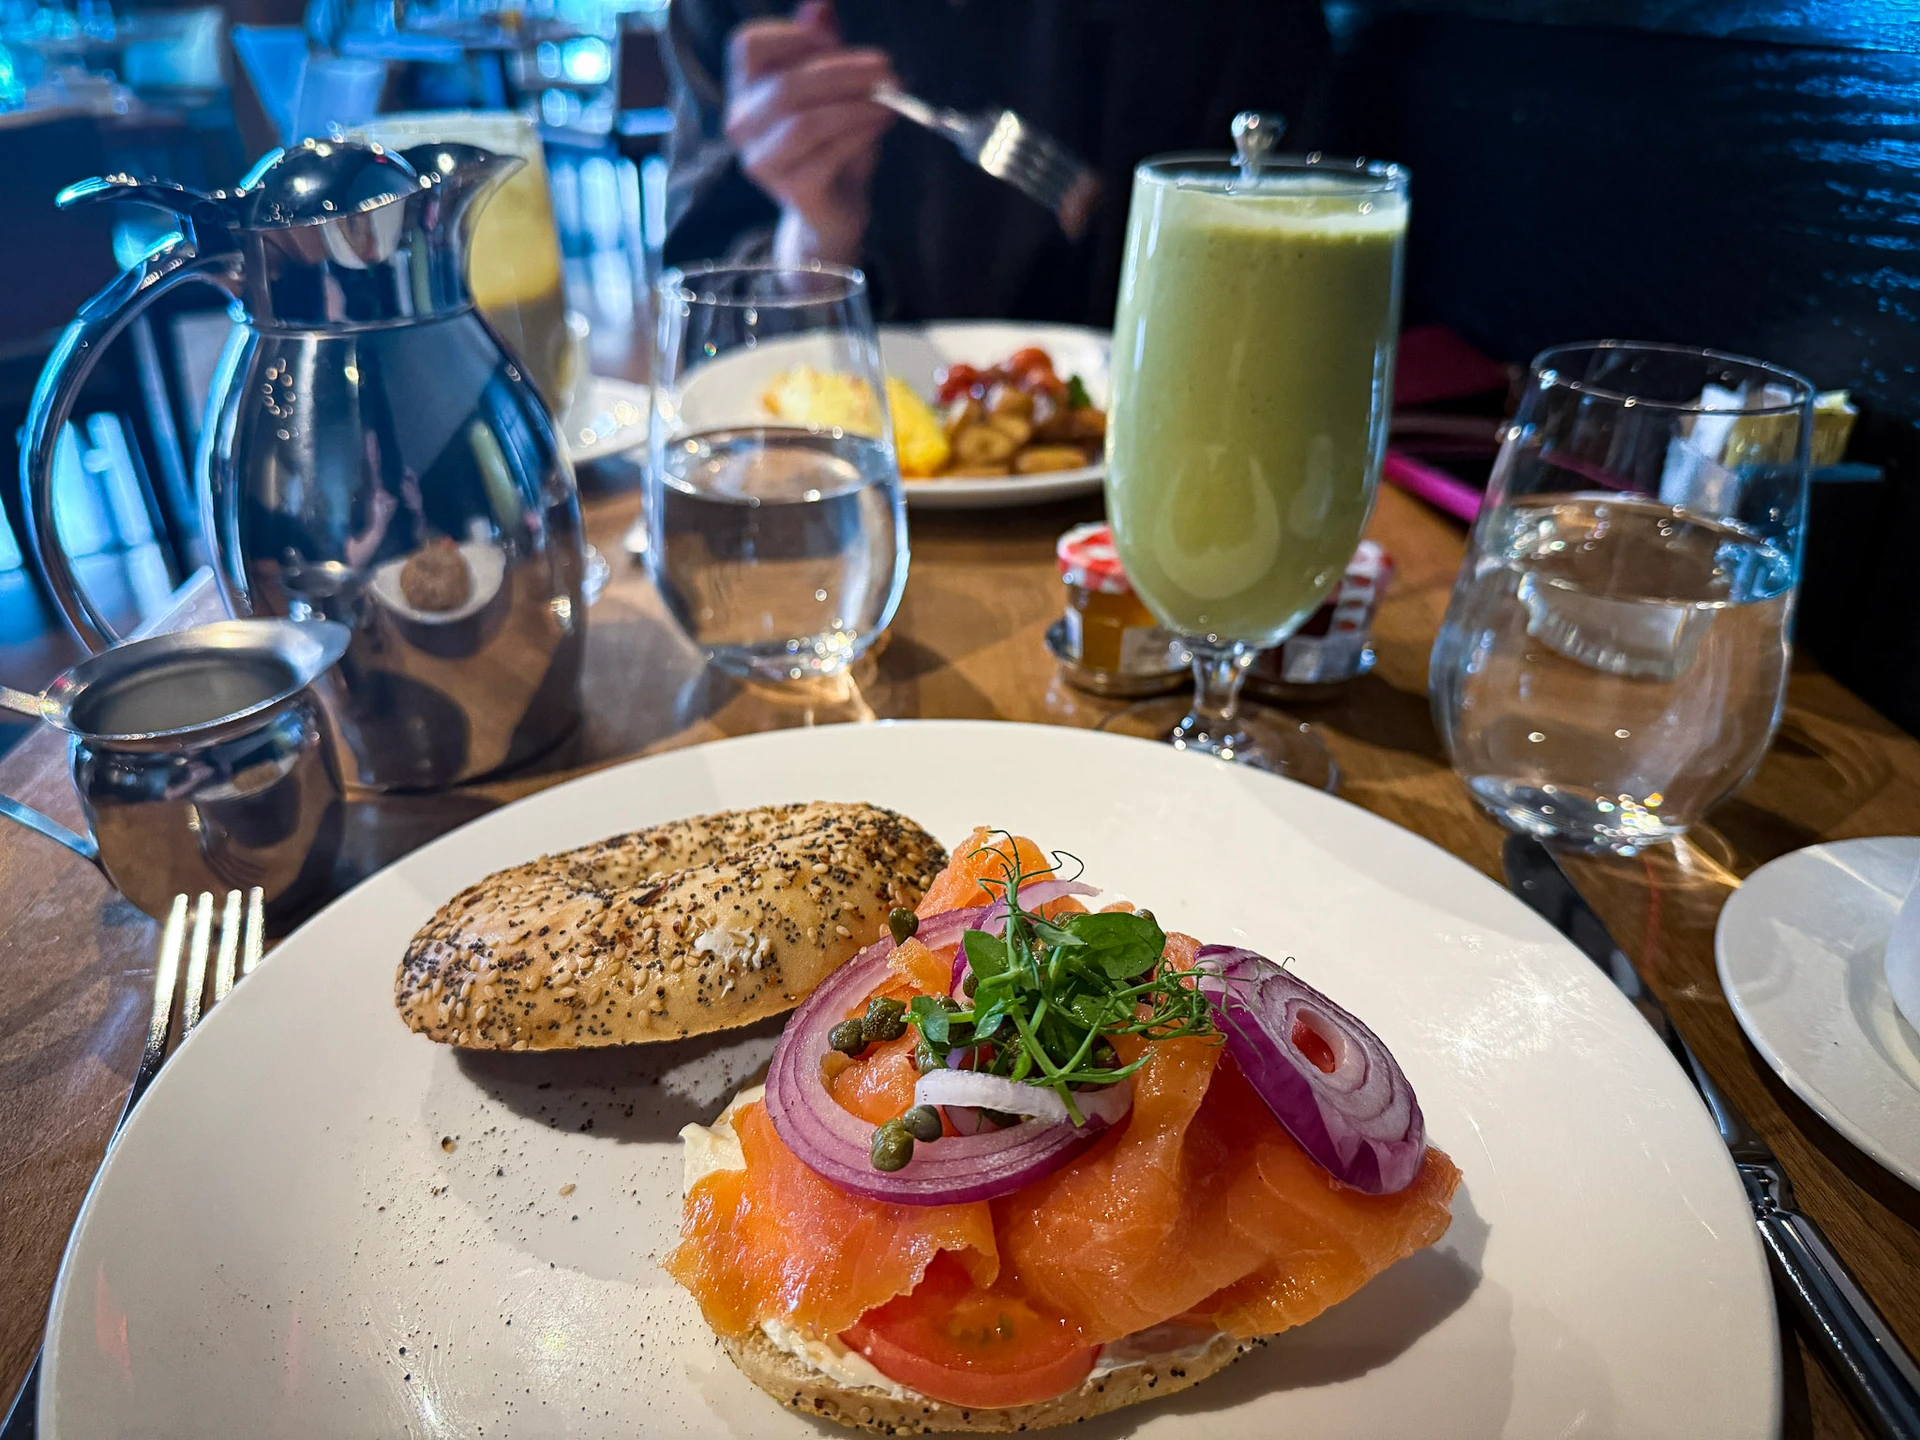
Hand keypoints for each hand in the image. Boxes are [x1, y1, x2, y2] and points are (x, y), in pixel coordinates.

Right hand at [724, 0, 893, 266]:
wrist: (835, 208)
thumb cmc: (831, 141)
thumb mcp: (830, 88)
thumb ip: (822, 46)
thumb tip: (821, 4)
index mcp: (745, 89)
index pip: (747, 46)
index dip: (791, 36)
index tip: (832, 39)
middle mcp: (742, 125)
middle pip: (786, 86)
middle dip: (842, 72)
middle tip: (885, 66)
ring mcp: (763, 162)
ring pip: (804, 123)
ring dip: (854, 106)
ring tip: (888, 98)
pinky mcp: (793, 190)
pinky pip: (826, 156)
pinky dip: (859, 134)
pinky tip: (881, 122)